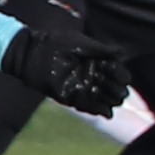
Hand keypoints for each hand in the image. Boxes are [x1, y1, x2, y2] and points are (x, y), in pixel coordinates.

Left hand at [2, 0, 133, 117]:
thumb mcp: (80, 42)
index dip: (122, 75)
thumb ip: (101, 49)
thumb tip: (122, 53)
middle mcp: (92, 75)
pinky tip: (104, 111)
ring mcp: (81, 87)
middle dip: (117, 90)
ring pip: (104, 100)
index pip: (117, 71)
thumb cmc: (55, 43)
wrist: (31, 53)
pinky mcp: (69, 97)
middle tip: (115, 90)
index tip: (122, 77)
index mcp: (97, 60)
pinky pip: (87, 107)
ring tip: (99, 93)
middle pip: (114, 88)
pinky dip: (97, 110)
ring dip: (108, 100)